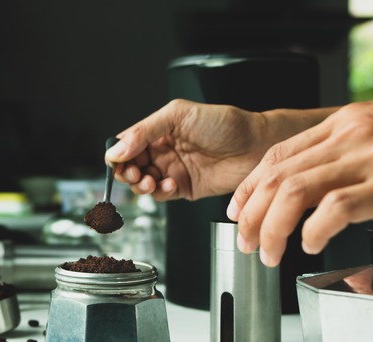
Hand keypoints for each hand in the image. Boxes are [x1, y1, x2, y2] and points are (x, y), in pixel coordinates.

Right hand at [105, 99, 298, 201]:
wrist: (256, 145)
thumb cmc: (226, 124)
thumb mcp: (179, 115)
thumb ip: (144, 130)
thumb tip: (116, 149)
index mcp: (159, 130)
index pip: (126, 144)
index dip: (118, 154)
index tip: (118, 160)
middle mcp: (163, 150)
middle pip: (130, 166)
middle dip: (126, 172)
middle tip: (133, 173)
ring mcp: (173, 170)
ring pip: (143, 183)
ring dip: (141, 185)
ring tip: (150, 181)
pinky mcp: (185, 188)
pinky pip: (162, 195)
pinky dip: (160, 193)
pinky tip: (169, 184)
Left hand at [228, 98, 372, 266]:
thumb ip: (339, 151)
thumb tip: (300, 182)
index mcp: (341, 124)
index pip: (276, 155)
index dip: (249, 187)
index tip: (237, 211)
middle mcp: (349, 136)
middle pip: (278, 176)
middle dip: (252, 214)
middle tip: (246, 242)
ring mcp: (370, 158)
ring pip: (296, 191)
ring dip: (272, 227)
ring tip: (269, 252)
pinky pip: (337, 207)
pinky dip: (314, 229)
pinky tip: (310, 244)